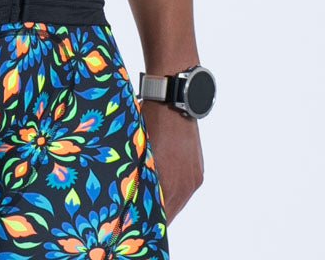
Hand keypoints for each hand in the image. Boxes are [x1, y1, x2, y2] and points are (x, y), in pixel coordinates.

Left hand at [142, 101, 203, 219]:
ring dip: (165, 203)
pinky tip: (162, 185)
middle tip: (138, 215)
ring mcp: (193, 179)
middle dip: (154, 215)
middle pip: (168, 213)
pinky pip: (185, 190)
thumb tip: (126, 194)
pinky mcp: (198, 171)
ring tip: (149, 201)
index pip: (157, 217)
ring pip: (177, 202)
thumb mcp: (136, 150)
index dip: (144, 221)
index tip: (132, 223)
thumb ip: (136, 176)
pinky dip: (174, 191)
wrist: (171, 100)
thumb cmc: (147, 122)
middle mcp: (183, 186)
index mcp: (165, 184)